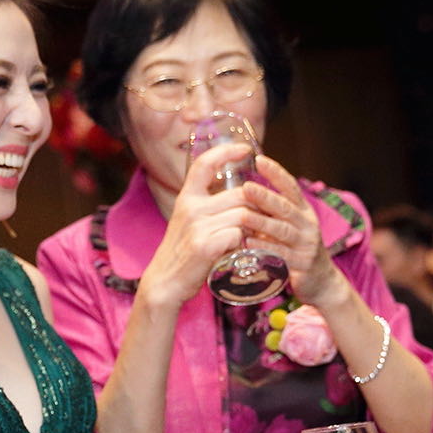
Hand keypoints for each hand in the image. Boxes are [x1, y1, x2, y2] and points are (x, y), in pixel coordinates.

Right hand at [138, 143, 273, 309]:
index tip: (245, 149)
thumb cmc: (182, 254)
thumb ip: (208, 208)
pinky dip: (245, 242)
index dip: (226, 152)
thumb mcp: (188, 222)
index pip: (205, 164)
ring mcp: (198, 226)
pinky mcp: (205, 245)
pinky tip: (243, 250)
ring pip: (243, 214)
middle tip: (266, 217)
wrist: (165, 282)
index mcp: (186, 198)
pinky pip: (237, 234)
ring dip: (255, 226)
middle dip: (258, 205)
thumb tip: (239, 197)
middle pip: (239, 194)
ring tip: (257, 236)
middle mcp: (191, 208)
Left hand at [247, 157, 349, 308]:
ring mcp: (306, 245)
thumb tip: (244, 192)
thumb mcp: (289, 227)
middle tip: (246, 187)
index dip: (276, 173)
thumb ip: (272, 212)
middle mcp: (307, 225)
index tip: (259, 160)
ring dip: (262, 222)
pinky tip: (249, 243)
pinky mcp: (302, 265)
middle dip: (265, 196)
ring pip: (283, 231)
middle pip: (285, 207)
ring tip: (243, 215)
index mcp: (303, 211)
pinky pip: (281, 255)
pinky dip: (264, 248)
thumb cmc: (297, 250)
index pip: (290, 187)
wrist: (321, 282)